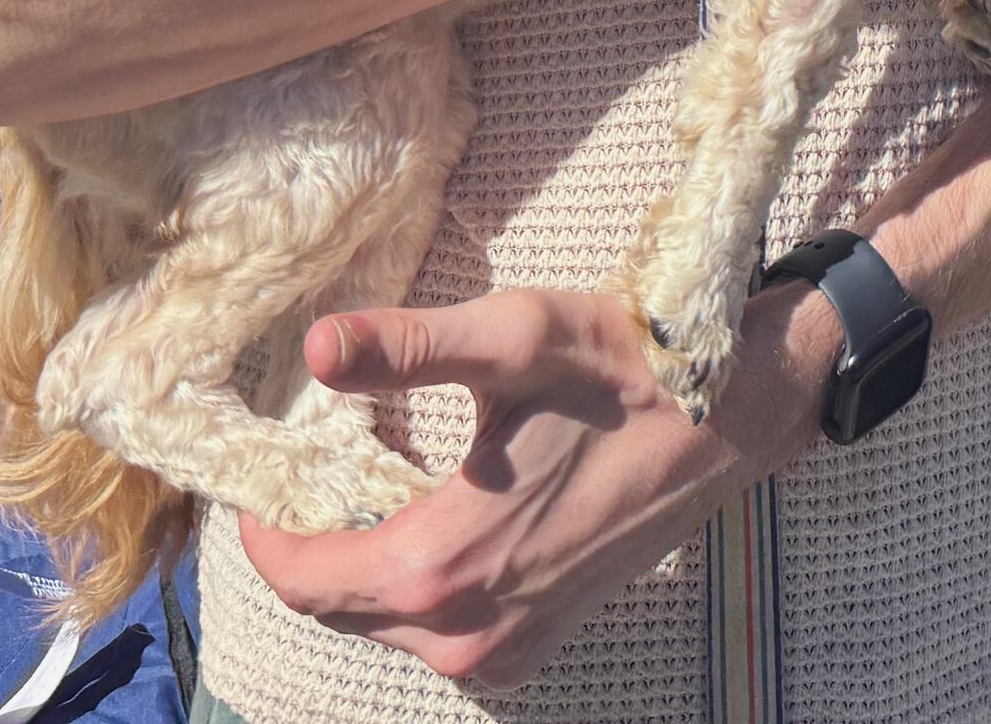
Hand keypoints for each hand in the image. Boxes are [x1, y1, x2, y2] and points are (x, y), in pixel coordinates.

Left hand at [235, 283, 832, 689]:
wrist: (732, 417)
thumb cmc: (626, 369)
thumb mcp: (515, 339)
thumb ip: (409, 346)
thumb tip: (316, 345)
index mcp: (446, 566)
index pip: (304, 581)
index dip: (264, 534)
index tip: (258, 479)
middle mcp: (468, 633)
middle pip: (337, 608)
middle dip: (310, 546)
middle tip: (309, 472)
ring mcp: (505, 650)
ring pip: (385, 624)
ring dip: (362, 567)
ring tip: (368, 488)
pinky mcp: (534, 645)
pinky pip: (436, 632)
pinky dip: (414, 586)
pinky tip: (436, 519)